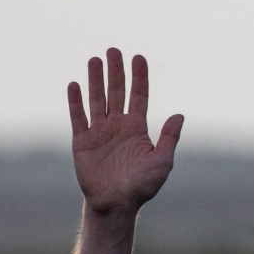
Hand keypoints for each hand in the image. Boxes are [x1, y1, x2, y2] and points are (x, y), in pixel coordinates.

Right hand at [67, 48, 183, 215]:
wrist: (117, 204)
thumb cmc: (143, 185)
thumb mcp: (162, 161)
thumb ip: (169, 138)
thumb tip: (179, 115)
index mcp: (137, 128)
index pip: (139, 96)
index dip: (139, 77)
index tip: (139, 57)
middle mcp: (118, 126)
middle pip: (117, 92)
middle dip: (116, 71)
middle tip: (114, 50)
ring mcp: (99, 132)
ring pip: (97, 99)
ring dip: (96, 79)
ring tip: (95, 59)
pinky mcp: (82, 141)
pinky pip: (78, 117)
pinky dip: (76, 101)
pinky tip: (75, 84)